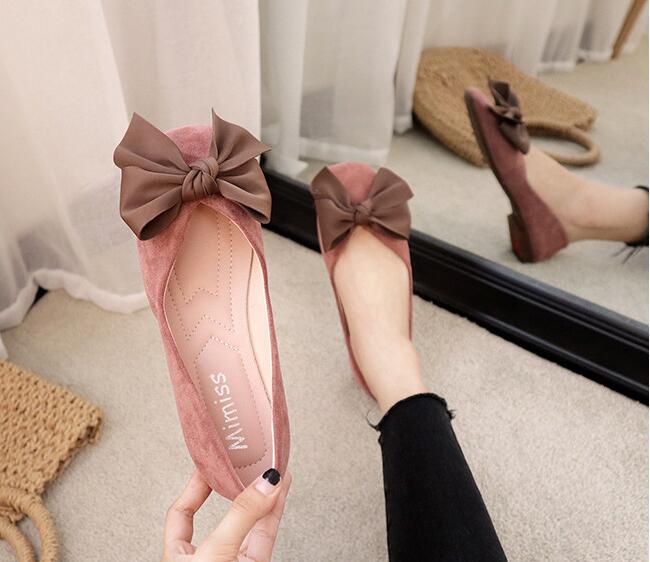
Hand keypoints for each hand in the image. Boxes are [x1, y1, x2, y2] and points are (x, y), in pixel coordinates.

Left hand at [162, 469, 290, 561]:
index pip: (182, 513)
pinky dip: (275, 512)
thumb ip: (240, 517)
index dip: (195, 487)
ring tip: (274, 468)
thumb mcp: (215, 554)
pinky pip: (266, 535)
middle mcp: (207, 560)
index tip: (211, 463)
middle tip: (249, 461)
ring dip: (263, 495)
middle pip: (222, 514)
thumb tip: (264, 482)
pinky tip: (280, 492)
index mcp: (179, 557)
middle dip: (237, 488)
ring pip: (250, 523)